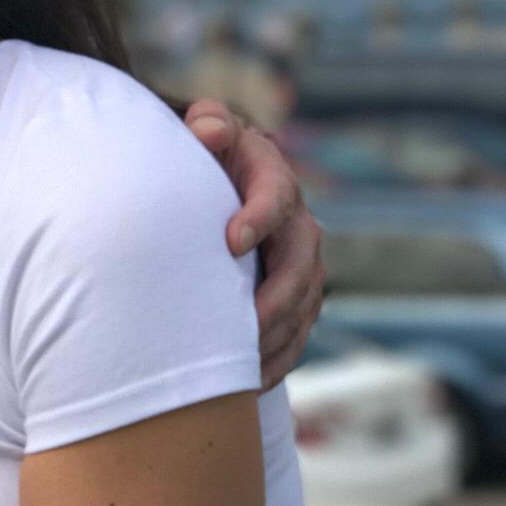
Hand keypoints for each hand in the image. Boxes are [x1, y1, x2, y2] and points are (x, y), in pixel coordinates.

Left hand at [184, 99, 323, 389]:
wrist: (215, 179)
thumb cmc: (203, 155)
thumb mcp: (205, 130)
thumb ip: (208, 123)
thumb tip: (210, 129)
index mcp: (272, 177)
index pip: (276, 195)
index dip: (259, 217)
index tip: (229, 241)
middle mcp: (296, 222)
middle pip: (301, 264)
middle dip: (275, 297)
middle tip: (241, 325)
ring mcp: (299, 263)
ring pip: (303, 305)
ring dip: (277, 336)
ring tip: (243, 365)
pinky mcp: (295, 296)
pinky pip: (298, 332)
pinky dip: (278, 359)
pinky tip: (249, 383)